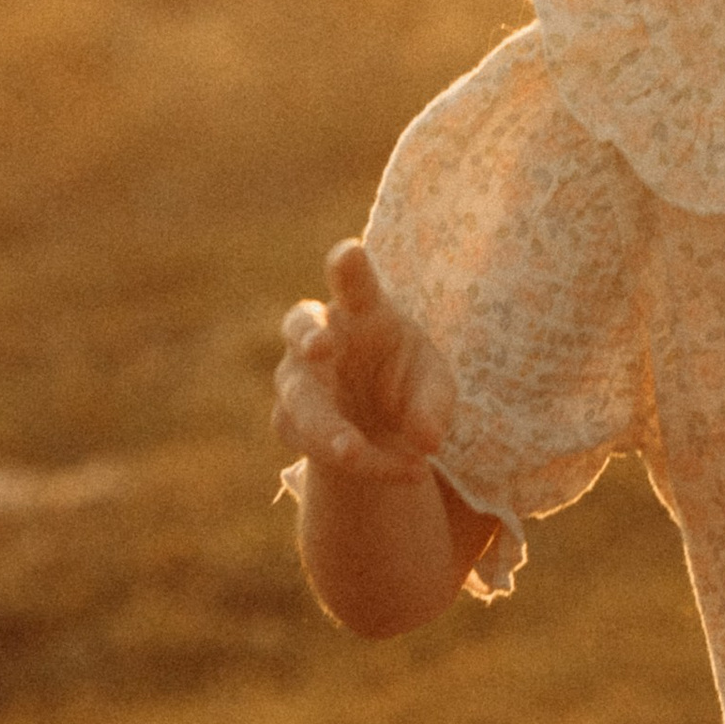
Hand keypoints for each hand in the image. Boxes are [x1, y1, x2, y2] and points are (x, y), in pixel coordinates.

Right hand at [274, 240, 455, 486]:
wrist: (377, 426)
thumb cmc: (408, 383)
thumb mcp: (434, 388)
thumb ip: (433, 406)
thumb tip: (427, 440)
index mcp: (362, 309)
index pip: (353, 282)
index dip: (348, 267)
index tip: (351, 252)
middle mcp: (321, 336)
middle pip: (300, 327)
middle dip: (307, 335)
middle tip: (321, 345)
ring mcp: (297, 380)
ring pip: (299, 402)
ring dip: (326, 429)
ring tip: (354, 452)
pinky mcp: (290, 423)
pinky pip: (315, 446)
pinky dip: (363, 464)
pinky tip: (405, 471)